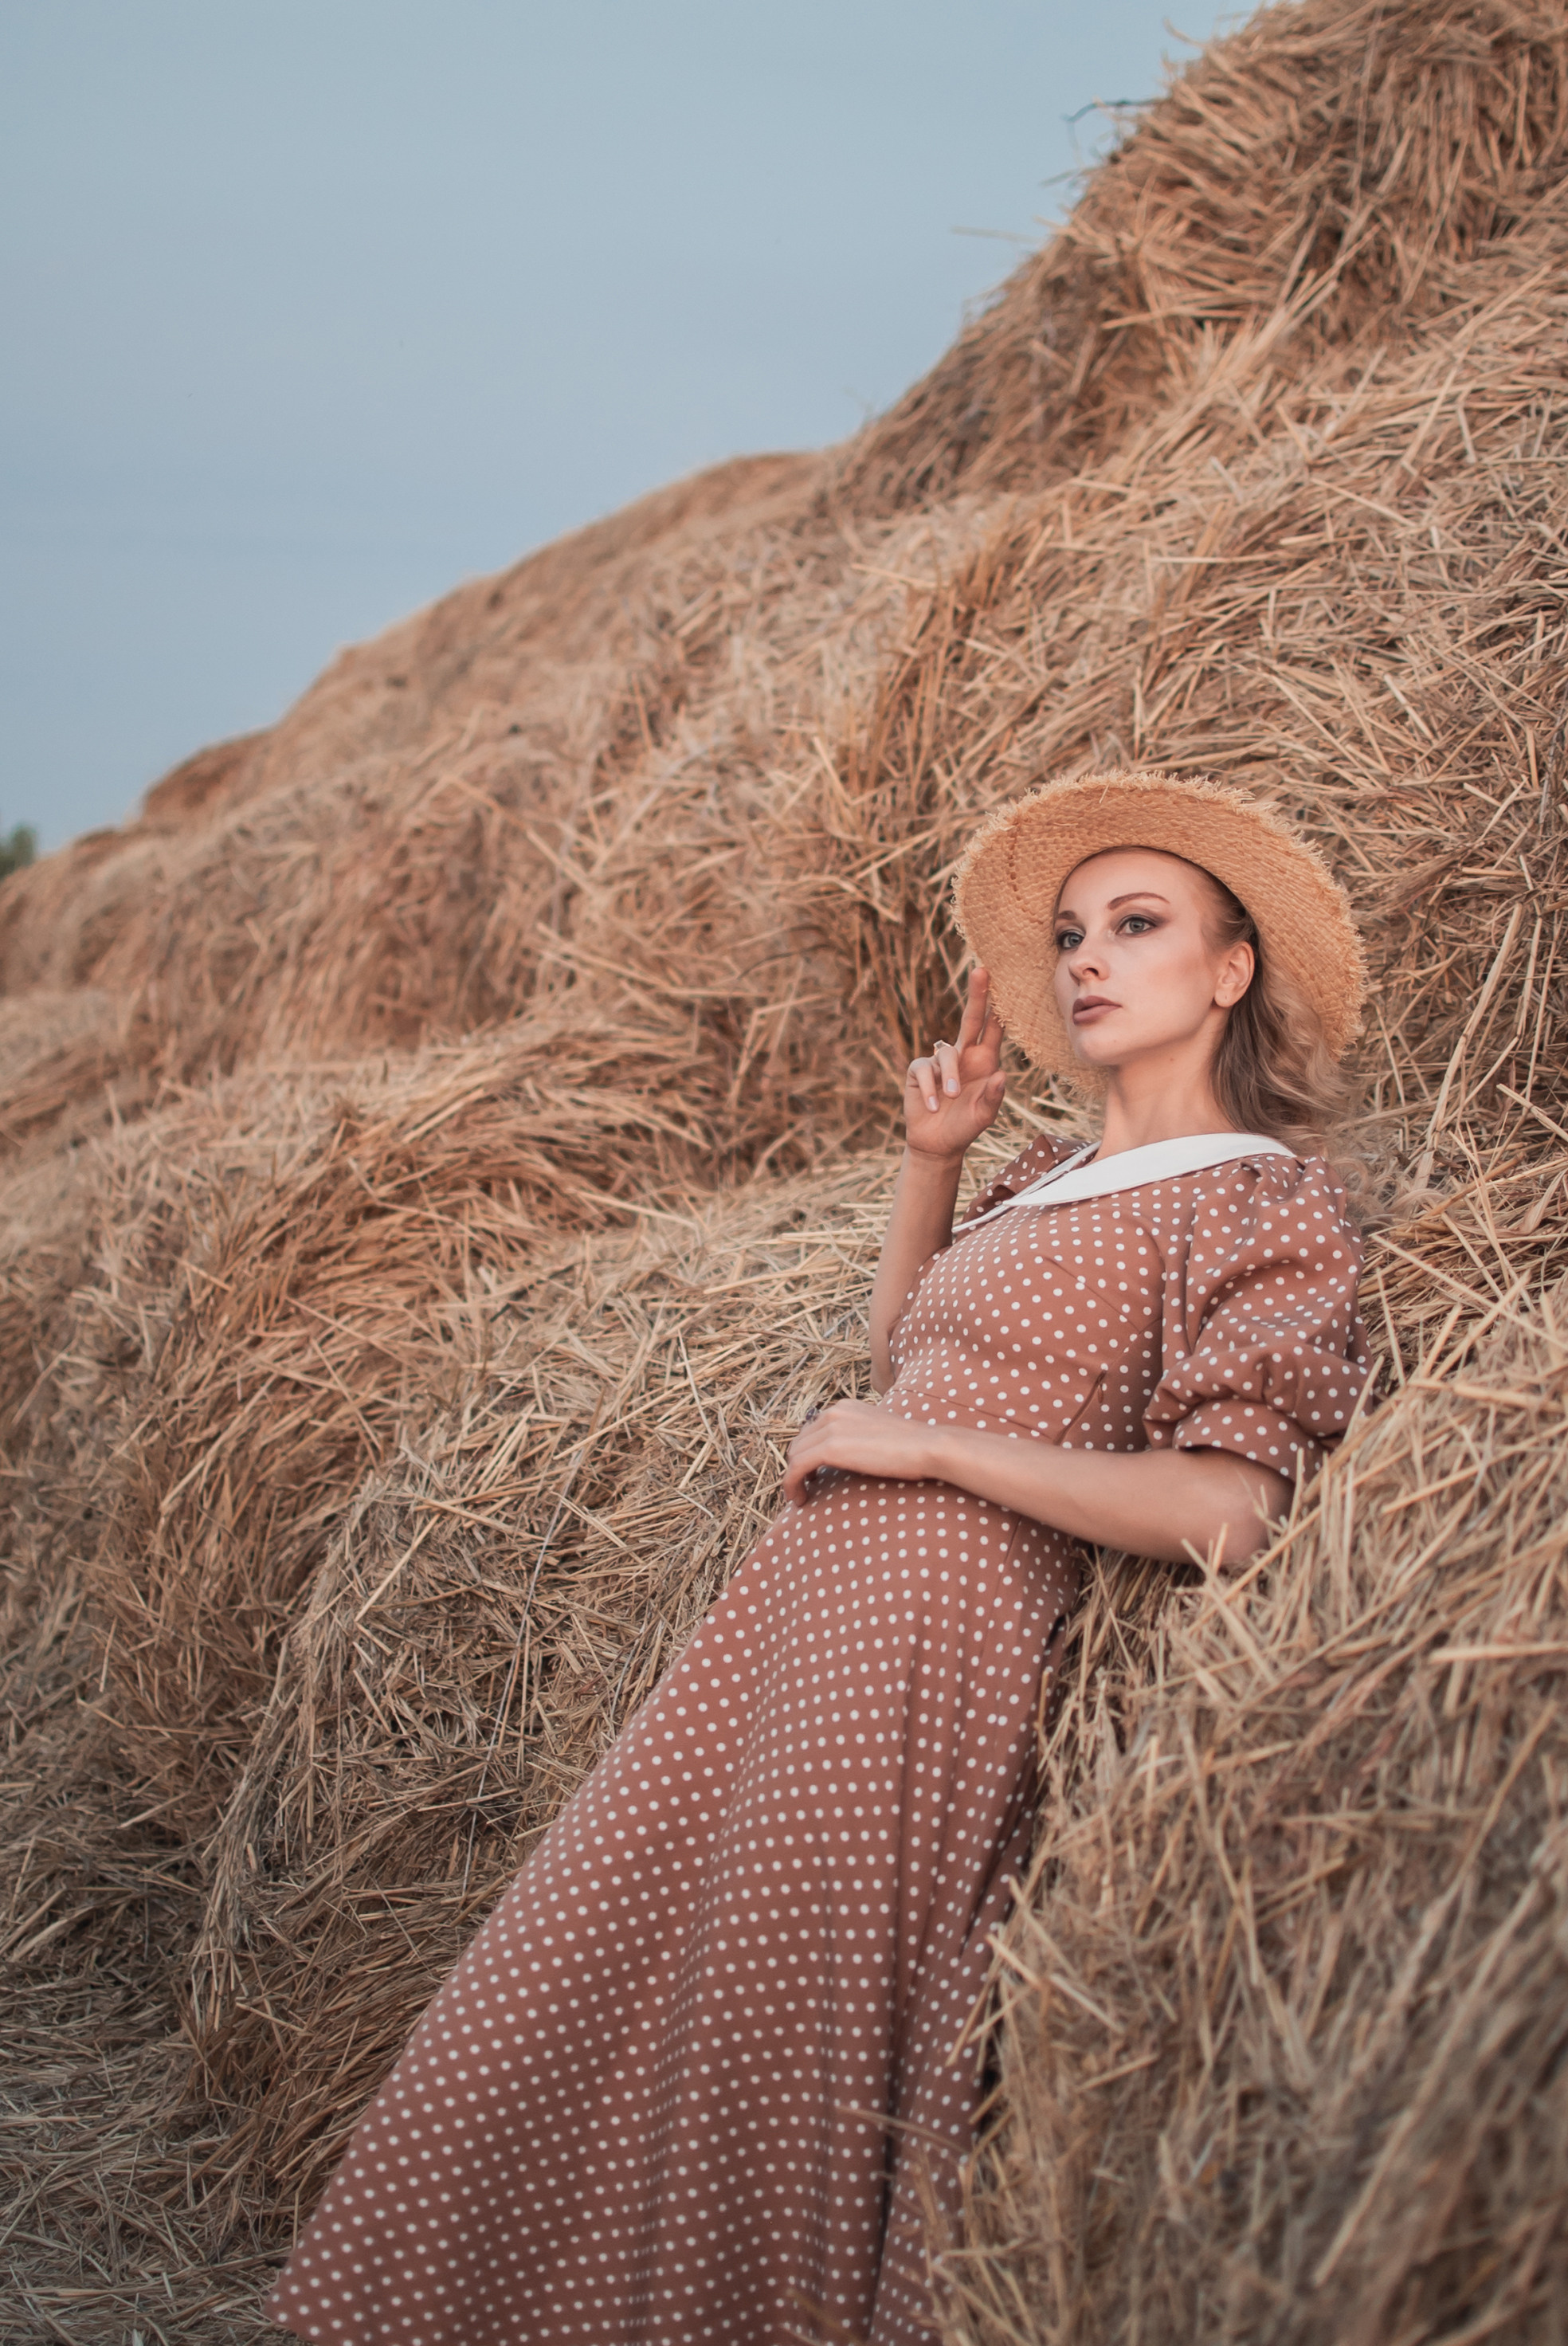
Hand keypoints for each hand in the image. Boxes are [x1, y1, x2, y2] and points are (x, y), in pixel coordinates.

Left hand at [782, 1398, 936, 1503]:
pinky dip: (792, 1484)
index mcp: (844, 1407)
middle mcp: (833, 1412)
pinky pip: (797, 1467)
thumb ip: (858, 1437)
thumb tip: (849, 1455)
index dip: (807, 1454)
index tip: (811, 1474)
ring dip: (792, 1478)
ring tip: (800, 1497)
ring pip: (794, 1455)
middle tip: (803, 1488)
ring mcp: (831, 1428)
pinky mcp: (831, 1448)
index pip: (812, 1431)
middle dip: (797, 1466)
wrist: (926, 1446)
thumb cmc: (911, 1446)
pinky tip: (799, 1499)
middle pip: (799, 1442)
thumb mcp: (878, 1433)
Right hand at [904, 966, 1005, 1161]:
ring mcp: (940, 1062)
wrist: (937, 1144)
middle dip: (977, 995)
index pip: (994, 1030)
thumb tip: (1001, 1076)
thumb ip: (992, 1098)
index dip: (999, 1009)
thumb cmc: (965, 1127)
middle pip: (971, 1019)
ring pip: (947, 1054)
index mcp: (985, 1062)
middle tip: (982, 970)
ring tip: (952, 1098)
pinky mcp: (919, 1071)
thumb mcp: (983, 1116)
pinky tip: (934, 1106)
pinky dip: (930, 1089)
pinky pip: (925, 1070)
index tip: (1005, 984)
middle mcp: (964, 1056)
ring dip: (951, 1077)